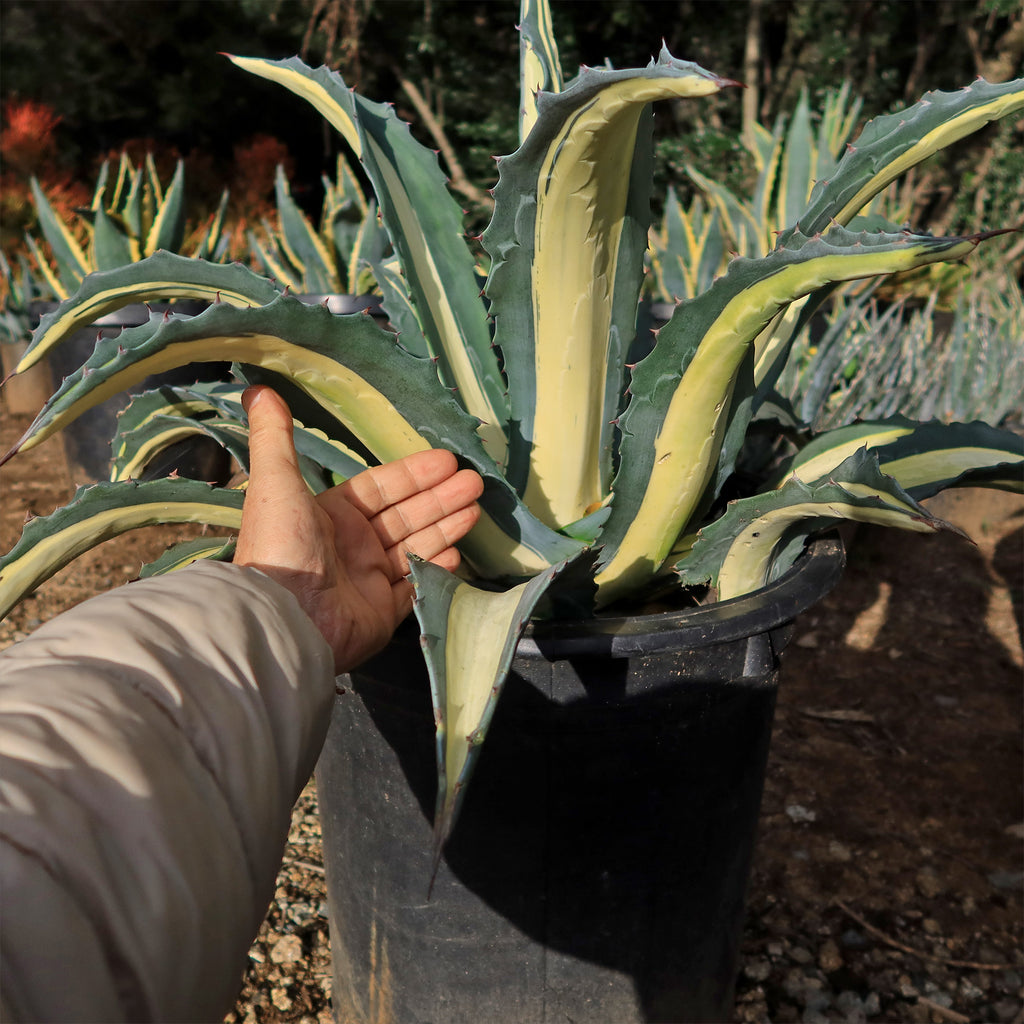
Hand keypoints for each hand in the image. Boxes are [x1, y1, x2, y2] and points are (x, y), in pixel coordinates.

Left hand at [233, 387, 482, 672]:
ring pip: (417, 546)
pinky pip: (417, 586)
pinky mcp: (383, 612)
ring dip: (446, 526)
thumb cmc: (282, 547)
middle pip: (407, 514)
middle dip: (441, 496)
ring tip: (476, 507)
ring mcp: (370, 580)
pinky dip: (436, 569)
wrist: (286, 617)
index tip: (446, 461)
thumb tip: (258, 388)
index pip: (382, 488)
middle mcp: (352, 546)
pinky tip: (458, 552)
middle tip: (475, 481)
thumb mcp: (275, 482)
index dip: (414, 474)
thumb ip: (274, 437)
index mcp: (331, 516)